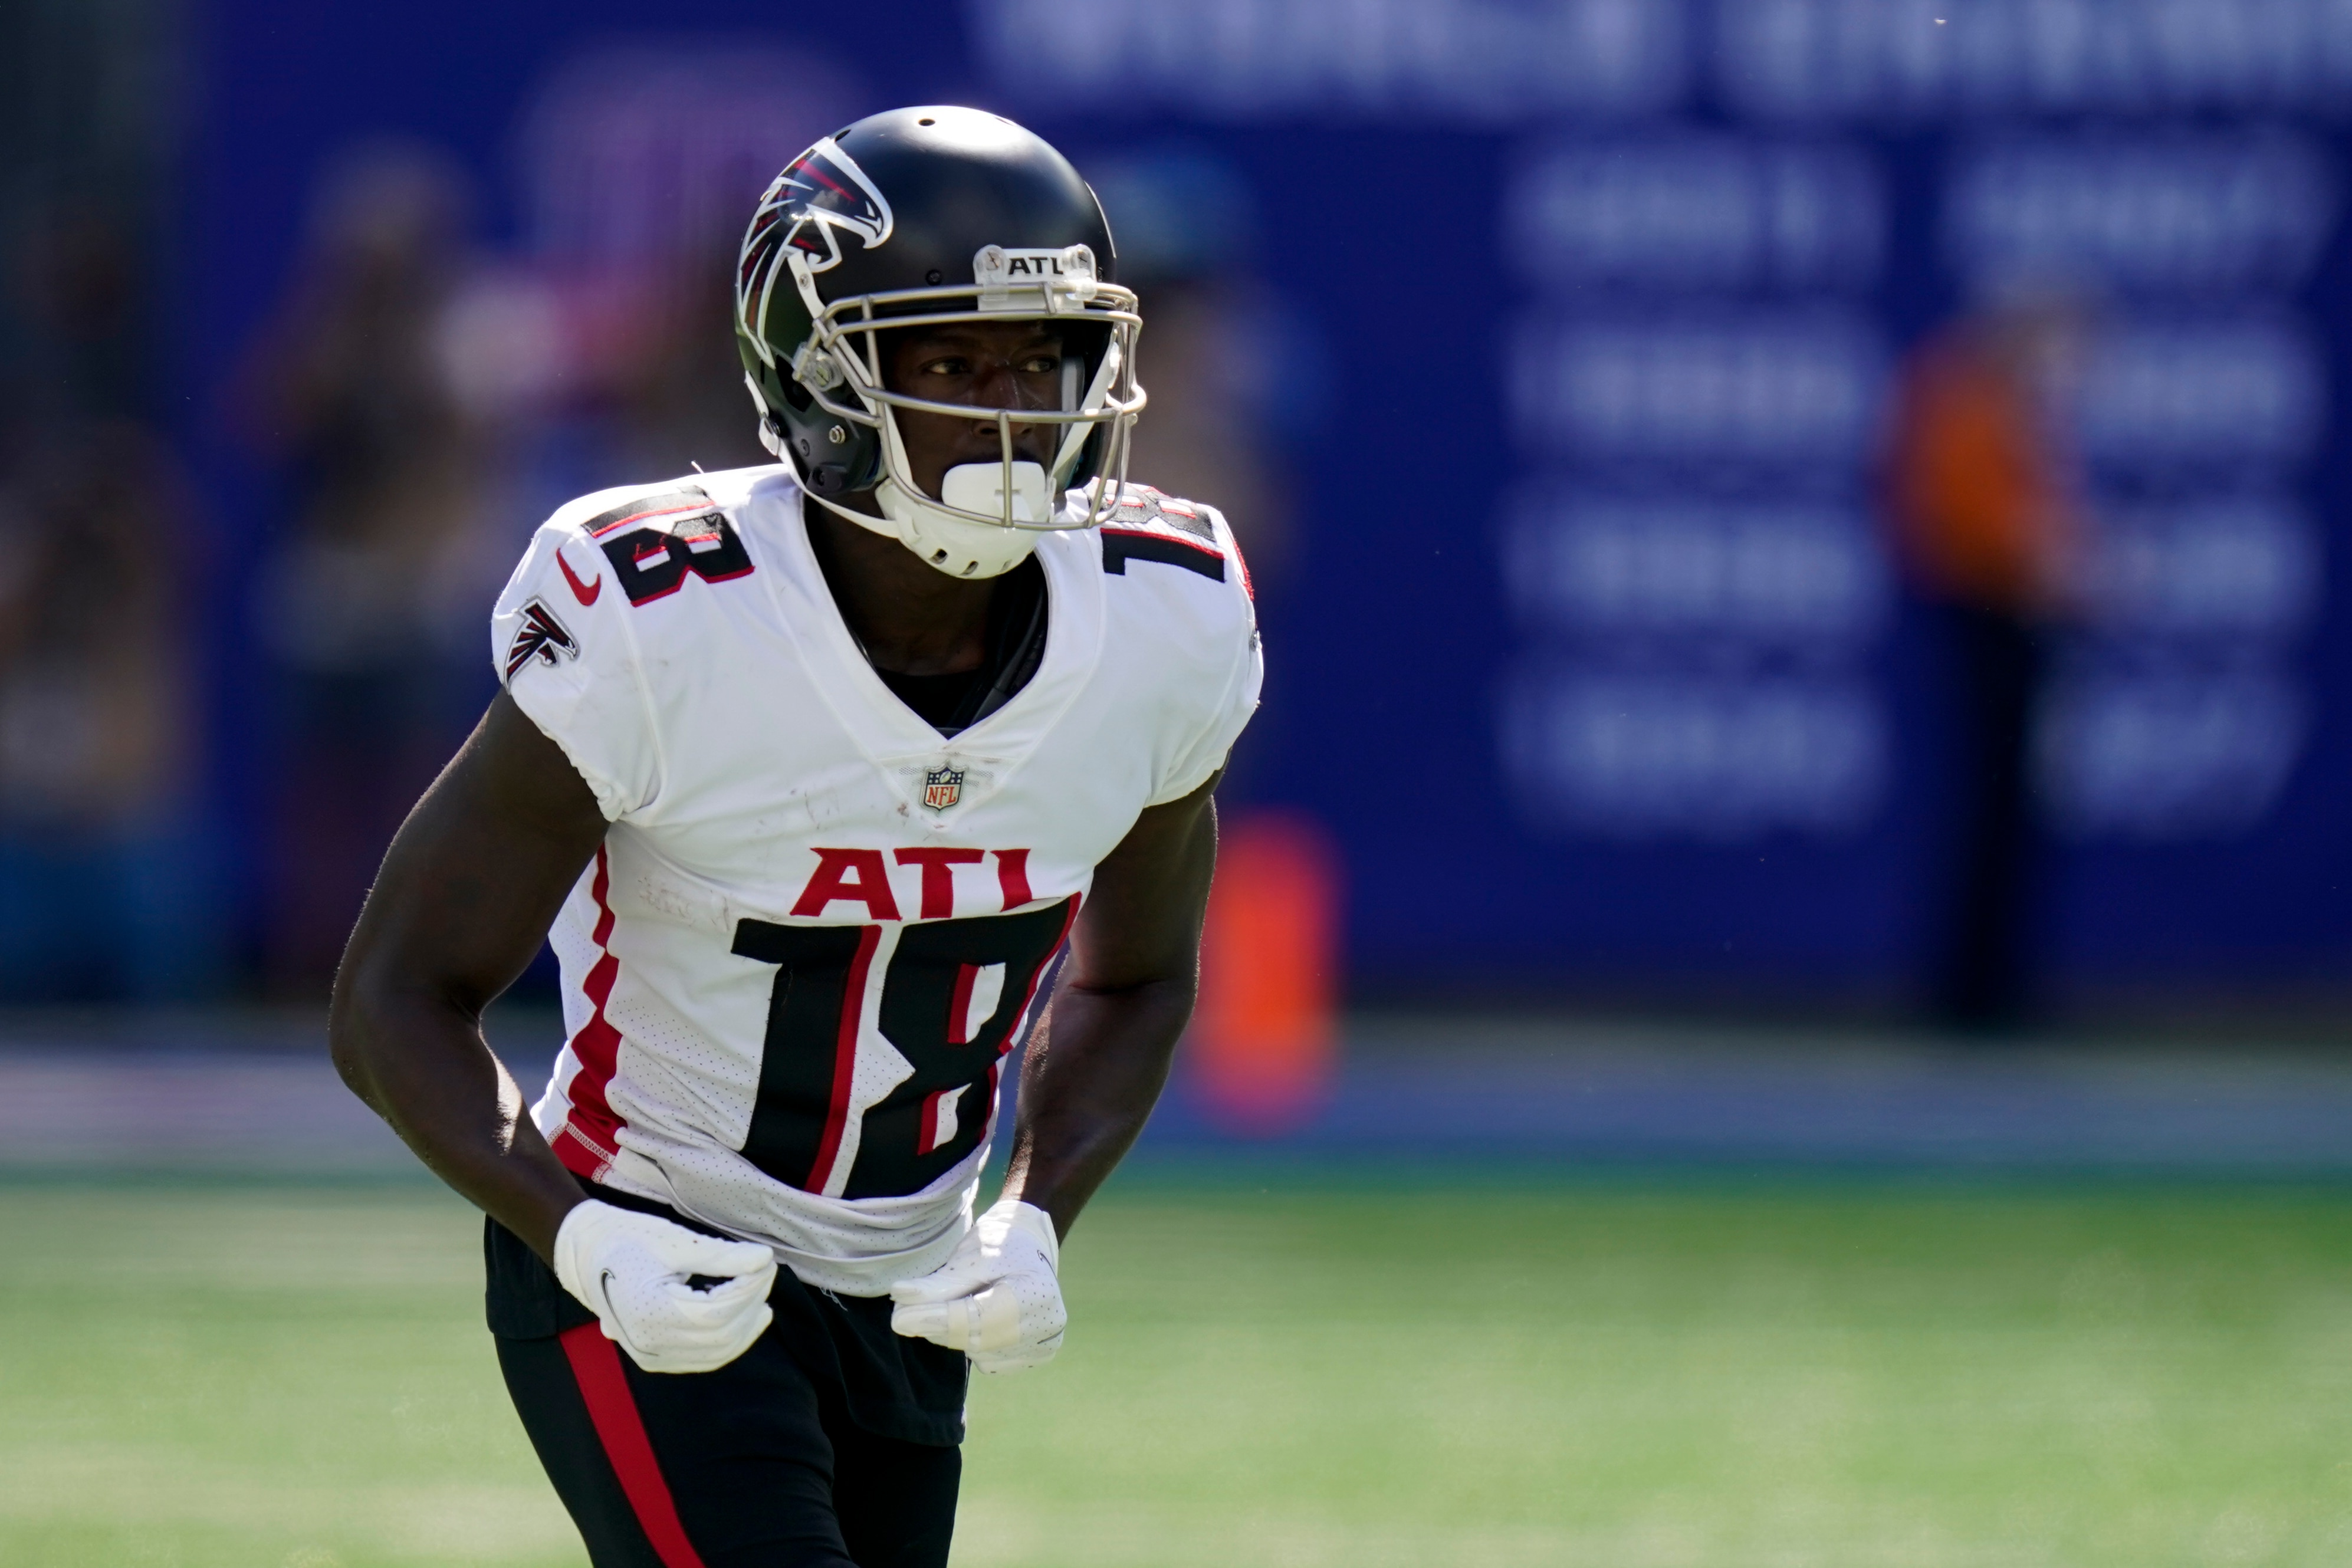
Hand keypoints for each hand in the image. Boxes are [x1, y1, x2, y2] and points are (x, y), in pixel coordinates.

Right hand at [552, 1199, 777, 1373]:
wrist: (586, 1255)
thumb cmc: (627, 1239)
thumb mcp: (674, 1240)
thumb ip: (721, 1255)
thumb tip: (764, 1259)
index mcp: (649, 1311)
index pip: (717, 1312)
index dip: (749, 1289)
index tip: (766, 1262)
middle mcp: (648, 1344)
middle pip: (721, 1336)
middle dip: (751, 1302)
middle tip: (766, 1271)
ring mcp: (650, 1356)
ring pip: (716, 1353)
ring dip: (746, 1326)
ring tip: (761, 1293)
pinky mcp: (655, 1358)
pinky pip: (703, 1359)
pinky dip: (729, 1341)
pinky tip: (747, 1318)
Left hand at [889, 1198, 1064, 1372]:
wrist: (1028, 1247)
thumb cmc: (999, 1245)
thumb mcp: (968, 1257)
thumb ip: (937, 1286)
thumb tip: (899, 1305)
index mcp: (1038, 1292)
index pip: (978, 1317)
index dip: (936, 1320)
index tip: (898, 1319)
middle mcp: (1049, 1324)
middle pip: (977, 1339)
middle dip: (937, 1327)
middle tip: (903, 1315)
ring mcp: (1045, 1343)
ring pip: (979, 1352)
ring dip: (953, 1335)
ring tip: (953, 1303)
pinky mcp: (1035, 1356)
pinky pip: (988, 1361)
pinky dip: (972, 1343)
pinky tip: (975, 1319)